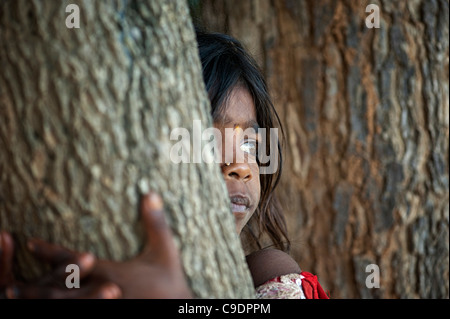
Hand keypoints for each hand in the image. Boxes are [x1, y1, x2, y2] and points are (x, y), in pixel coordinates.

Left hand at [0, 192, 191, 298]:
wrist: (175, 310)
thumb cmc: (169, 283)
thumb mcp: (166, 251)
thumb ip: (156, 223)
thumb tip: (151, 193)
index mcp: (111, 274)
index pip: (74, 261)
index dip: (50, 252)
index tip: (30, 243)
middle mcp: (101, 294)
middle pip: (59, 290)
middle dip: (34, 286)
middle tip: (8, 283)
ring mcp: (101, 308)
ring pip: (63, 307)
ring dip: (38, 302)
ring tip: (15, 297)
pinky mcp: (105, 314)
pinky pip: (75, 315)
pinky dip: (56, 310)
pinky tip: (47, 307)